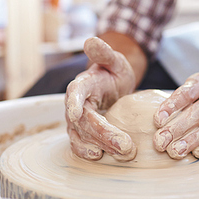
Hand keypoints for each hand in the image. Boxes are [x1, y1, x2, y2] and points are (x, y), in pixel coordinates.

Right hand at [65, 37, 136, 160]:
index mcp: (82, 84)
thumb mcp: (114, 60)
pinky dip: (87, 152)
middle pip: (83, 121)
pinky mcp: (82, 133)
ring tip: (121, 153)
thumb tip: (91, 40)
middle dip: (103, 134)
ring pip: (81, 136)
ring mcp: (76, 121)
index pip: (74, 93)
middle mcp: (74, 104)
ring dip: (99, 146)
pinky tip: (101, 157)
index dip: (73, 102)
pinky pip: (80, 144)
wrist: (112, 85)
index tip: (75, 113)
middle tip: (125, 145)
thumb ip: (104, 53)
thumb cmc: (112, 72)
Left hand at [153, 68, 198, 158]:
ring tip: (175, 151)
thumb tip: (161, 116)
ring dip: (191, 141)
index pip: (187, 94)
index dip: (172, 106)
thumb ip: (183, 96)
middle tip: (160, 141)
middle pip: (197, 113)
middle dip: (177, 129)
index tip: (158, 119)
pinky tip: (197, 153)